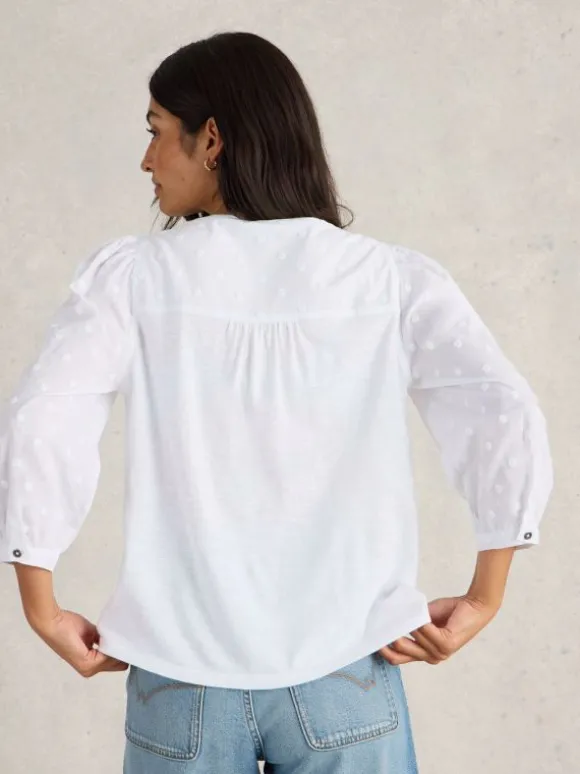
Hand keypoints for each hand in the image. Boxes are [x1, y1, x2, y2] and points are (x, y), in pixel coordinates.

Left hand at [28, 607, 128, 677]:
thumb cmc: (67, 626)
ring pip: (115, 660)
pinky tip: (115, 636)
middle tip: (130, 638)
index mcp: (89, 664)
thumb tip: (117, 638)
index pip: (114, 662)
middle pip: (118, 664)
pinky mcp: (88, 663)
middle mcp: (90, 670)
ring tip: (124, 635)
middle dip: (123, 652)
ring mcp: (88, 668)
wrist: (53, 623)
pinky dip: (113, 646)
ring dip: (119, 648)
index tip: (132, 641)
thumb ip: (102, 640)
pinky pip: (109, 656)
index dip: (122, 652)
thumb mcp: (90, 634)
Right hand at [379, 594, 499, 665]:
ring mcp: (439, 653)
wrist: (473, 606)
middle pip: (399, 652)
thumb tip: (389, 619)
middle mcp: (431, 657)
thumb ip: (409, 624)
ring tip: (409, 610)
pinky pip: (424, 632)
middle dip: (389, 637)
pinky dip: (420, 622)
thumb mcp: (423, 619)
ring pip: (410, 639)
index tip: (373, 634)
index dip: (383, 649)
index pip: (396, 659)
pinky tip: (423, 613)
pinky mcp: (446, 644)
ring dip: (408, 622)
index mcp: (424, 654)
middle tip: (381, 621)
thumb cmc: (450, 612)